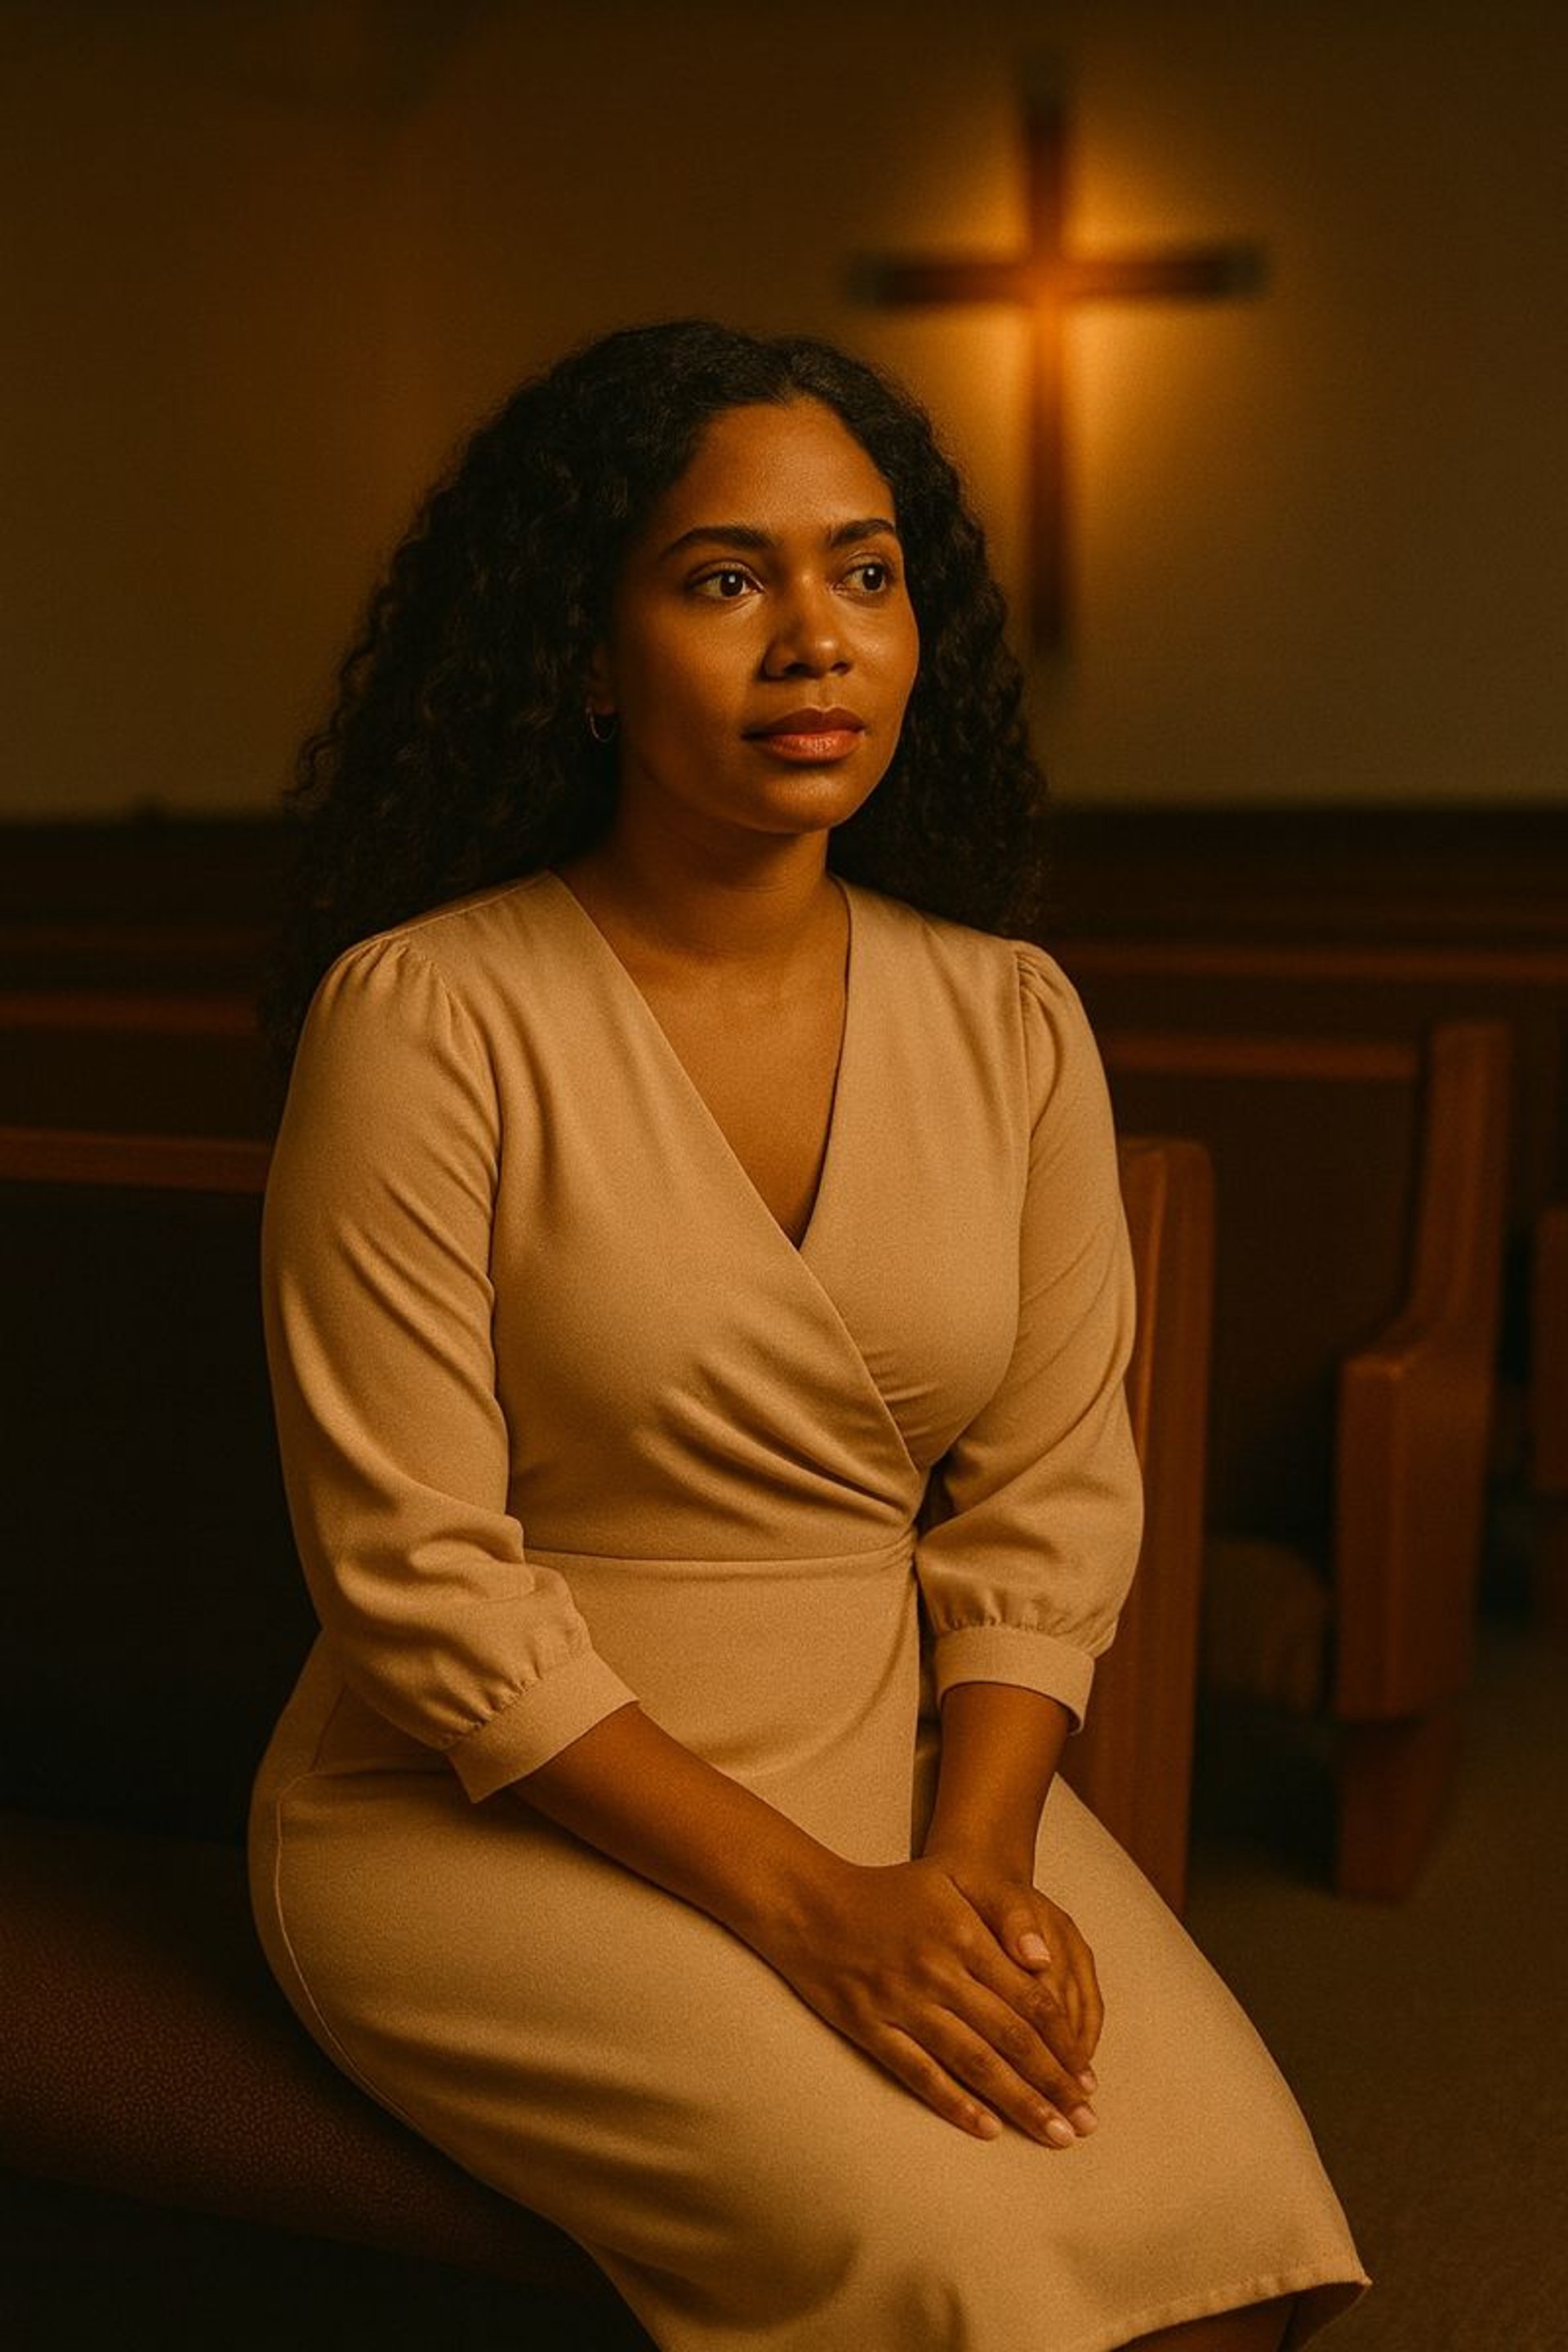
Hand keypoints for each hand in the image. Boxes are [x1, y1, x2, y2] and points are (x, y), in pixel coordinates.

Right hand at [752, 1855, 1101, 2146]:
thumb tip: (1045, 1958)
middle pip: (1010, 2038)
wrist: (811, 1905)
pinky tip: (987, 2129)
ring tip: (1053, 2134)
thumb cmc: (893, 1891)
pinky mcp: (871, 2028)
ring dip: (1018, 2102)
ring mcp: (903, 2004)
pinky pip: (919, 2073)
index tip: (1088, 2077)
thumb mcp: (953, 1880)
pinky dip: (954, 2103)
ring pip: (973, 2062)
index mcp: (964, 1936)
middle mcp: (938, 1973)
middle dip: (1053, 2084)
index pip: (1030, 1999)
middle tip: (1085, 2123)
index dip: (1064, 2042)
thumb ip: (1004, 1909)